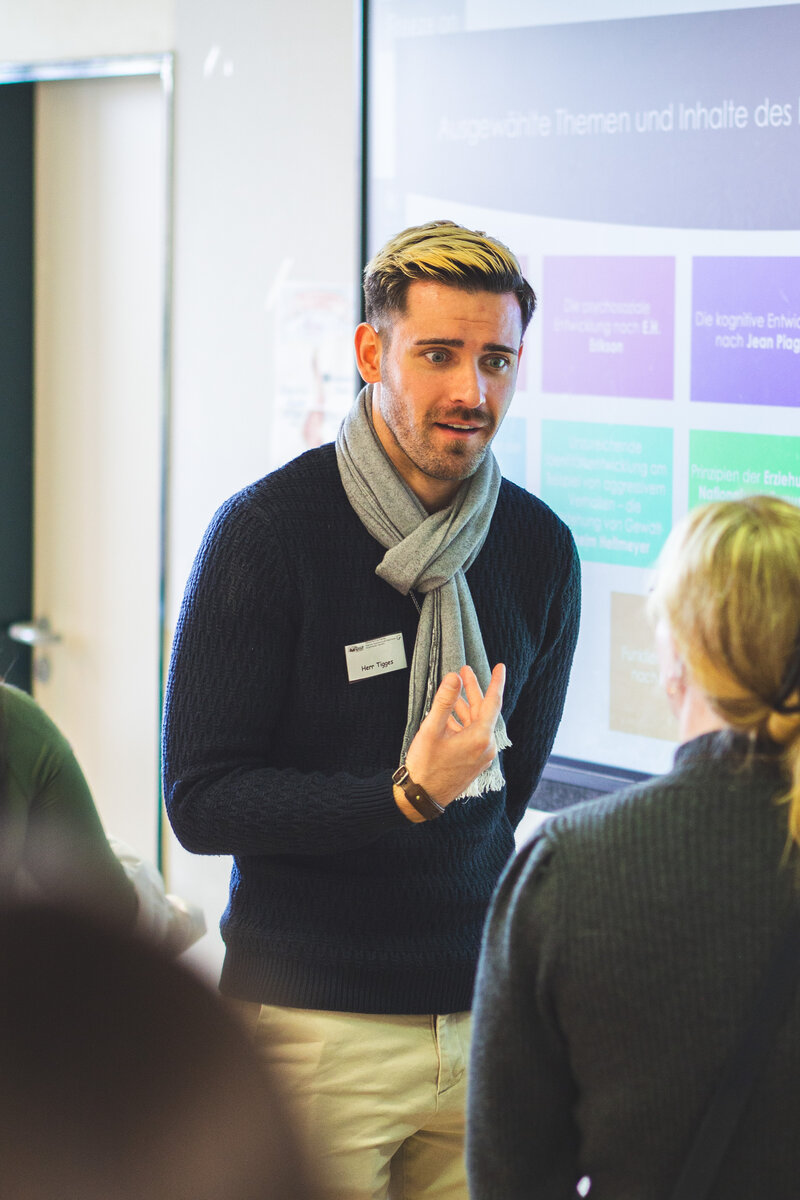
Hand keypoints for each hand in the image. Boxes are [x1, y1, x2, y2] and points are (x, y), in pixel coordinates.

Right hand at [404, 664, 505, 806]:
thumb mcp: (432, 729)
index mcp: (480, 738)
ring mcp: (481, 756)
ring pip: (476, 724)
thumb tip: (454, 677)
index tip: (500, 667)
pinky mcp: (474, 763)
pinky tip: (449, 716)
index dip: (496, 682)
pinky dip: (462, 723)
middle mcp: (486, 747)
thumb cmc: (426, 765)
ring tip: (454, 691)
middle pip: (483, 711)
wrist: (422, 798)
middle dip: (473, 690)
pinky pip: (472, 736)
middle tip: (465, 670)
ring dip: (465, 707)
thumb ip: (444, 701)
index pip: (493, 702)